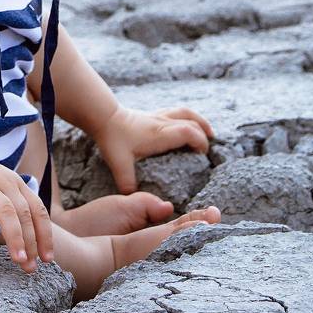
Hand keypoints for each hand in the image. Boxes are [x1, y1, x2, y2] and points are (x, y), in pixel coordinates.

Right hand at [0, 150, 53, 271]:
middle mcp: (3, 183)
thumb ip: (15, 207)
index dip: (44, 234)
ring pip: (5, 212)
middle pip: (23, 213)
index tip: (47, 258)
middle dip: (31, 241)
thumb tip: (33, 243)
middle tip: (31, 267)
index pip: (37, 209)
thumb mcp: (1, 188)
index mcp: (16, 184)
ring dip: (15, 238)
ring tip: (19, 260)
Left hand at [91, 104, 214, 193]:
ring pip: (186, 113)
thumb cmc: (112, 139)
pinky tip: (189, 125)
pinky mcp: (153, 114)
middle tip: (206, 152)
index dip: (200, 142)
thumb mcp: (119, 164)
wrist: (103, 116)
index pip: (188, 132)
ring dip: (200, 122)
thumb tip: (135, 200)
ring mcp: (159, 116)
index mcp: (160, 134)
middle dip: (203, 135)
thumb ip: (127, 183)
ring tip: (209, 134)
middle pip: (192, 121)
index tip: (202, 156)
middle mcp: (163, 123)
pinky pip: (177, 112)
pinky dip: (188, 118)